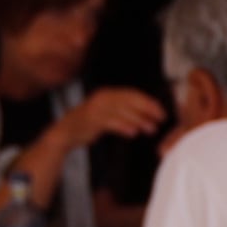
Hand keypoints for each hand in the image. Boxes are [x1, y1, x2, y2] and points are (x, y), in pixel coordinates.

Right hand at [40, 87, 165, 169]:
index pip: (132, 94)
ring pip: (122, 112)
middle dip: (147, 109)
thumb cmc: (89, 124)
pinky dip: (123, 127)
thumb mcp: (107, 114)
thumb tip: (146, 115)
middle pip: (130, 100)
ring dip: (139, 120)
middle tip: (161, 118)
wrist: (65, 132)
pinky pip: (111, 123)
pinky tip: (133, 133)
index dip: (148, 102)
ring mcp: (96, 108)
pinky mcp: (91, 120)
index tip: (162, 111)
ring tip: (151, 128)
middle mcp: (102, 97)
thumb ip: (123, 111)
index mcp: (107, 93)